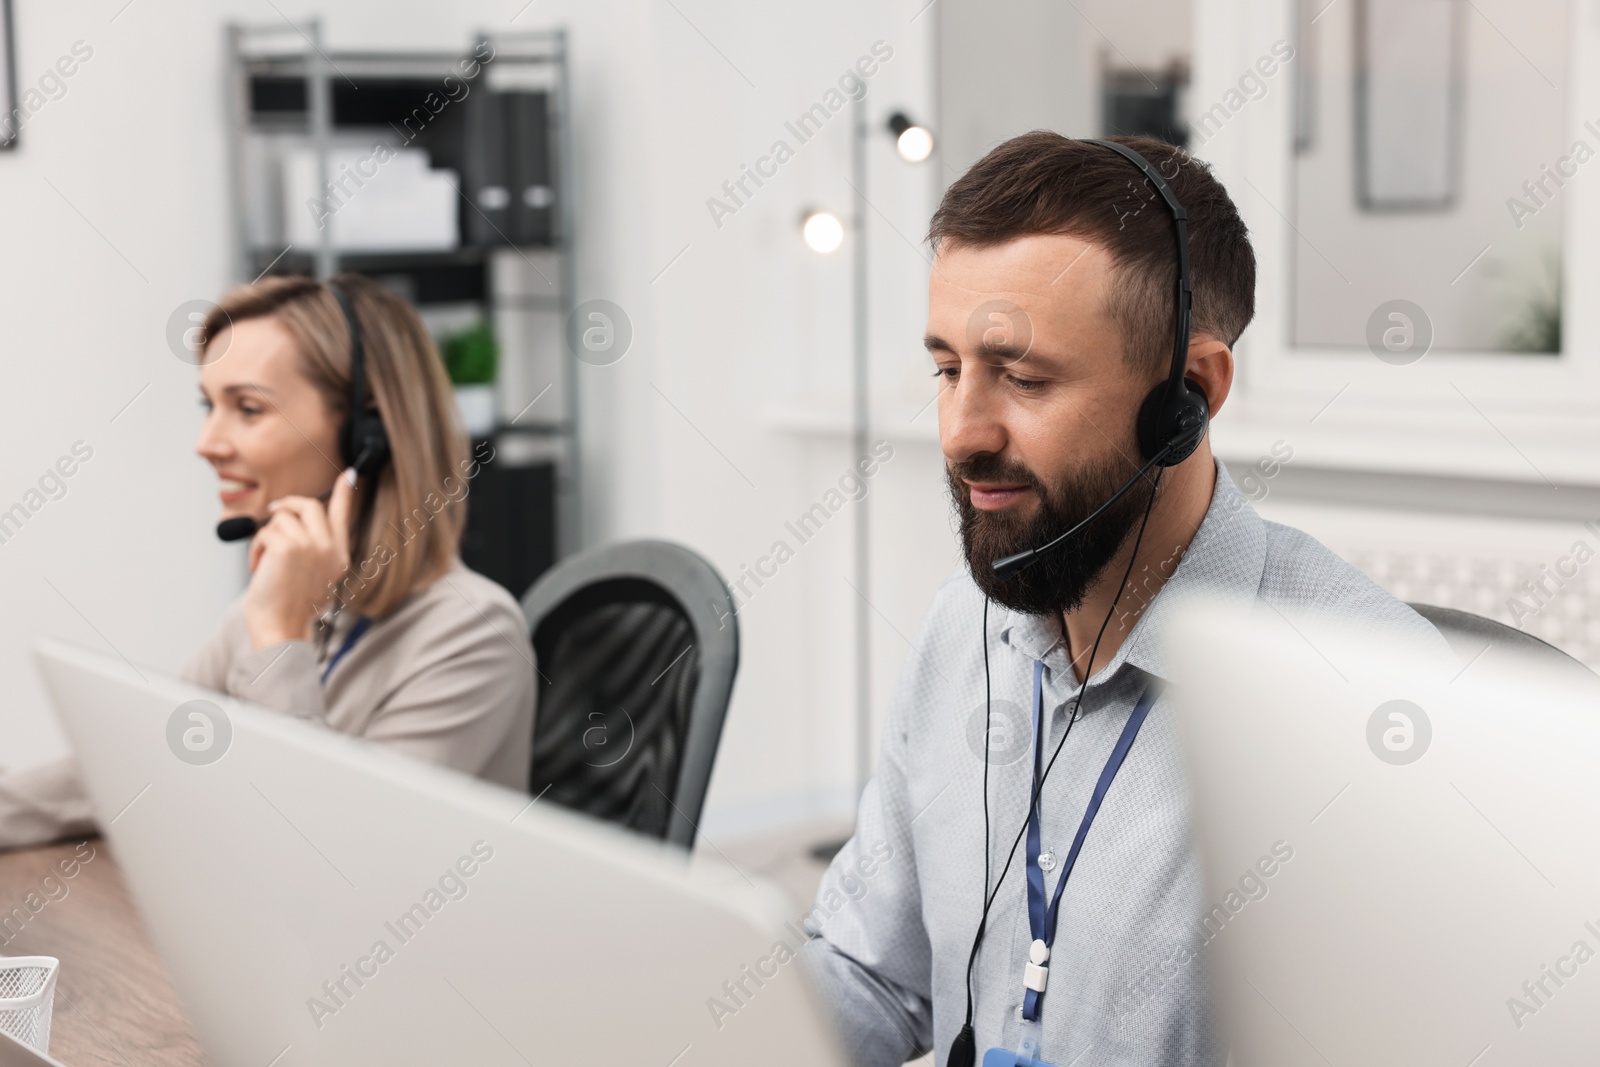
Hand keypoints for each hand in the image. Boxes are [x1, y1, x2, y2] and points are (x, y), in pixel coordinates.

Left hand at [244, 470, 356, 649]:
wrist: (281, 628)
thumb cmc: (290, 606)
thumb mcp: (314, 576)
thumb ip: (315, 547)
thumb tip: (295, 520)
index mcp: (339, 556)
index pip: (343, 515)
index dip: (344, 493)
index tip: (349, 475)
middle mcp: (330, 548)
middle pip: (310, 506)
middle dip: (288, 505)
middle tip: (275, 510)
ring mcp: (311, 546)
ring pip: (283, 517)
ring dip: (266, 536)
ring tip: (264, 560)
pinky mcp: (288, 547)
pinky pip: (266, 531)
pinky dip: (256, 548)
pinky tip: (258, 566)